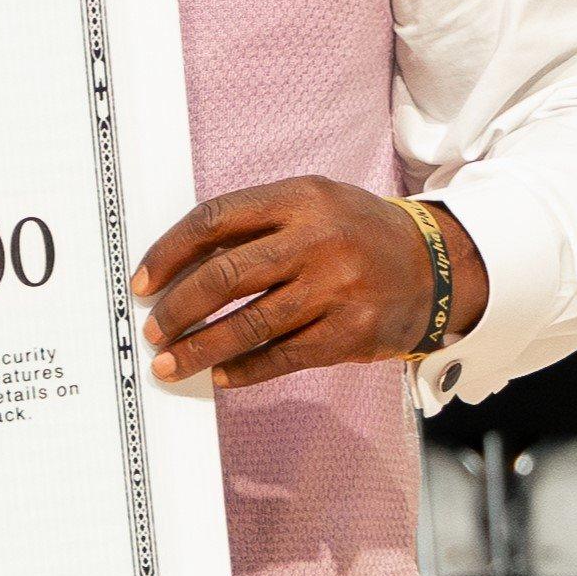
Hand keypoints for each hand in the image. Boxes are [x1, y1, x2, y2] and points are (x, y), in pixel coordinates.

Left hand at [130, 181, 487, 393]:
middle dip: (177, 308)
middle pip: (225, 276)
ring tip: (169, 363)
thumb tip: (179, 267)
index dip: (169, 253)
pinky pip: (282, 357)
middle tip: (153, 329)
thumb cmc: (355, 234)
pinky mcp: (350, 332)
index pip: (215, 220)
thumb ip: (255, 225)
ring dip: (200, 349)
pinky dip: (244, 370)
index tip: (142, 282)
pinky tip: (221, 376)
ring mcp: (336, 288)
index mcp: (300, 199)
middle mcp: (317, 240)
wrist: (434, 265)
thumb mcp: (312, 206)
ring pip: (249, 324)